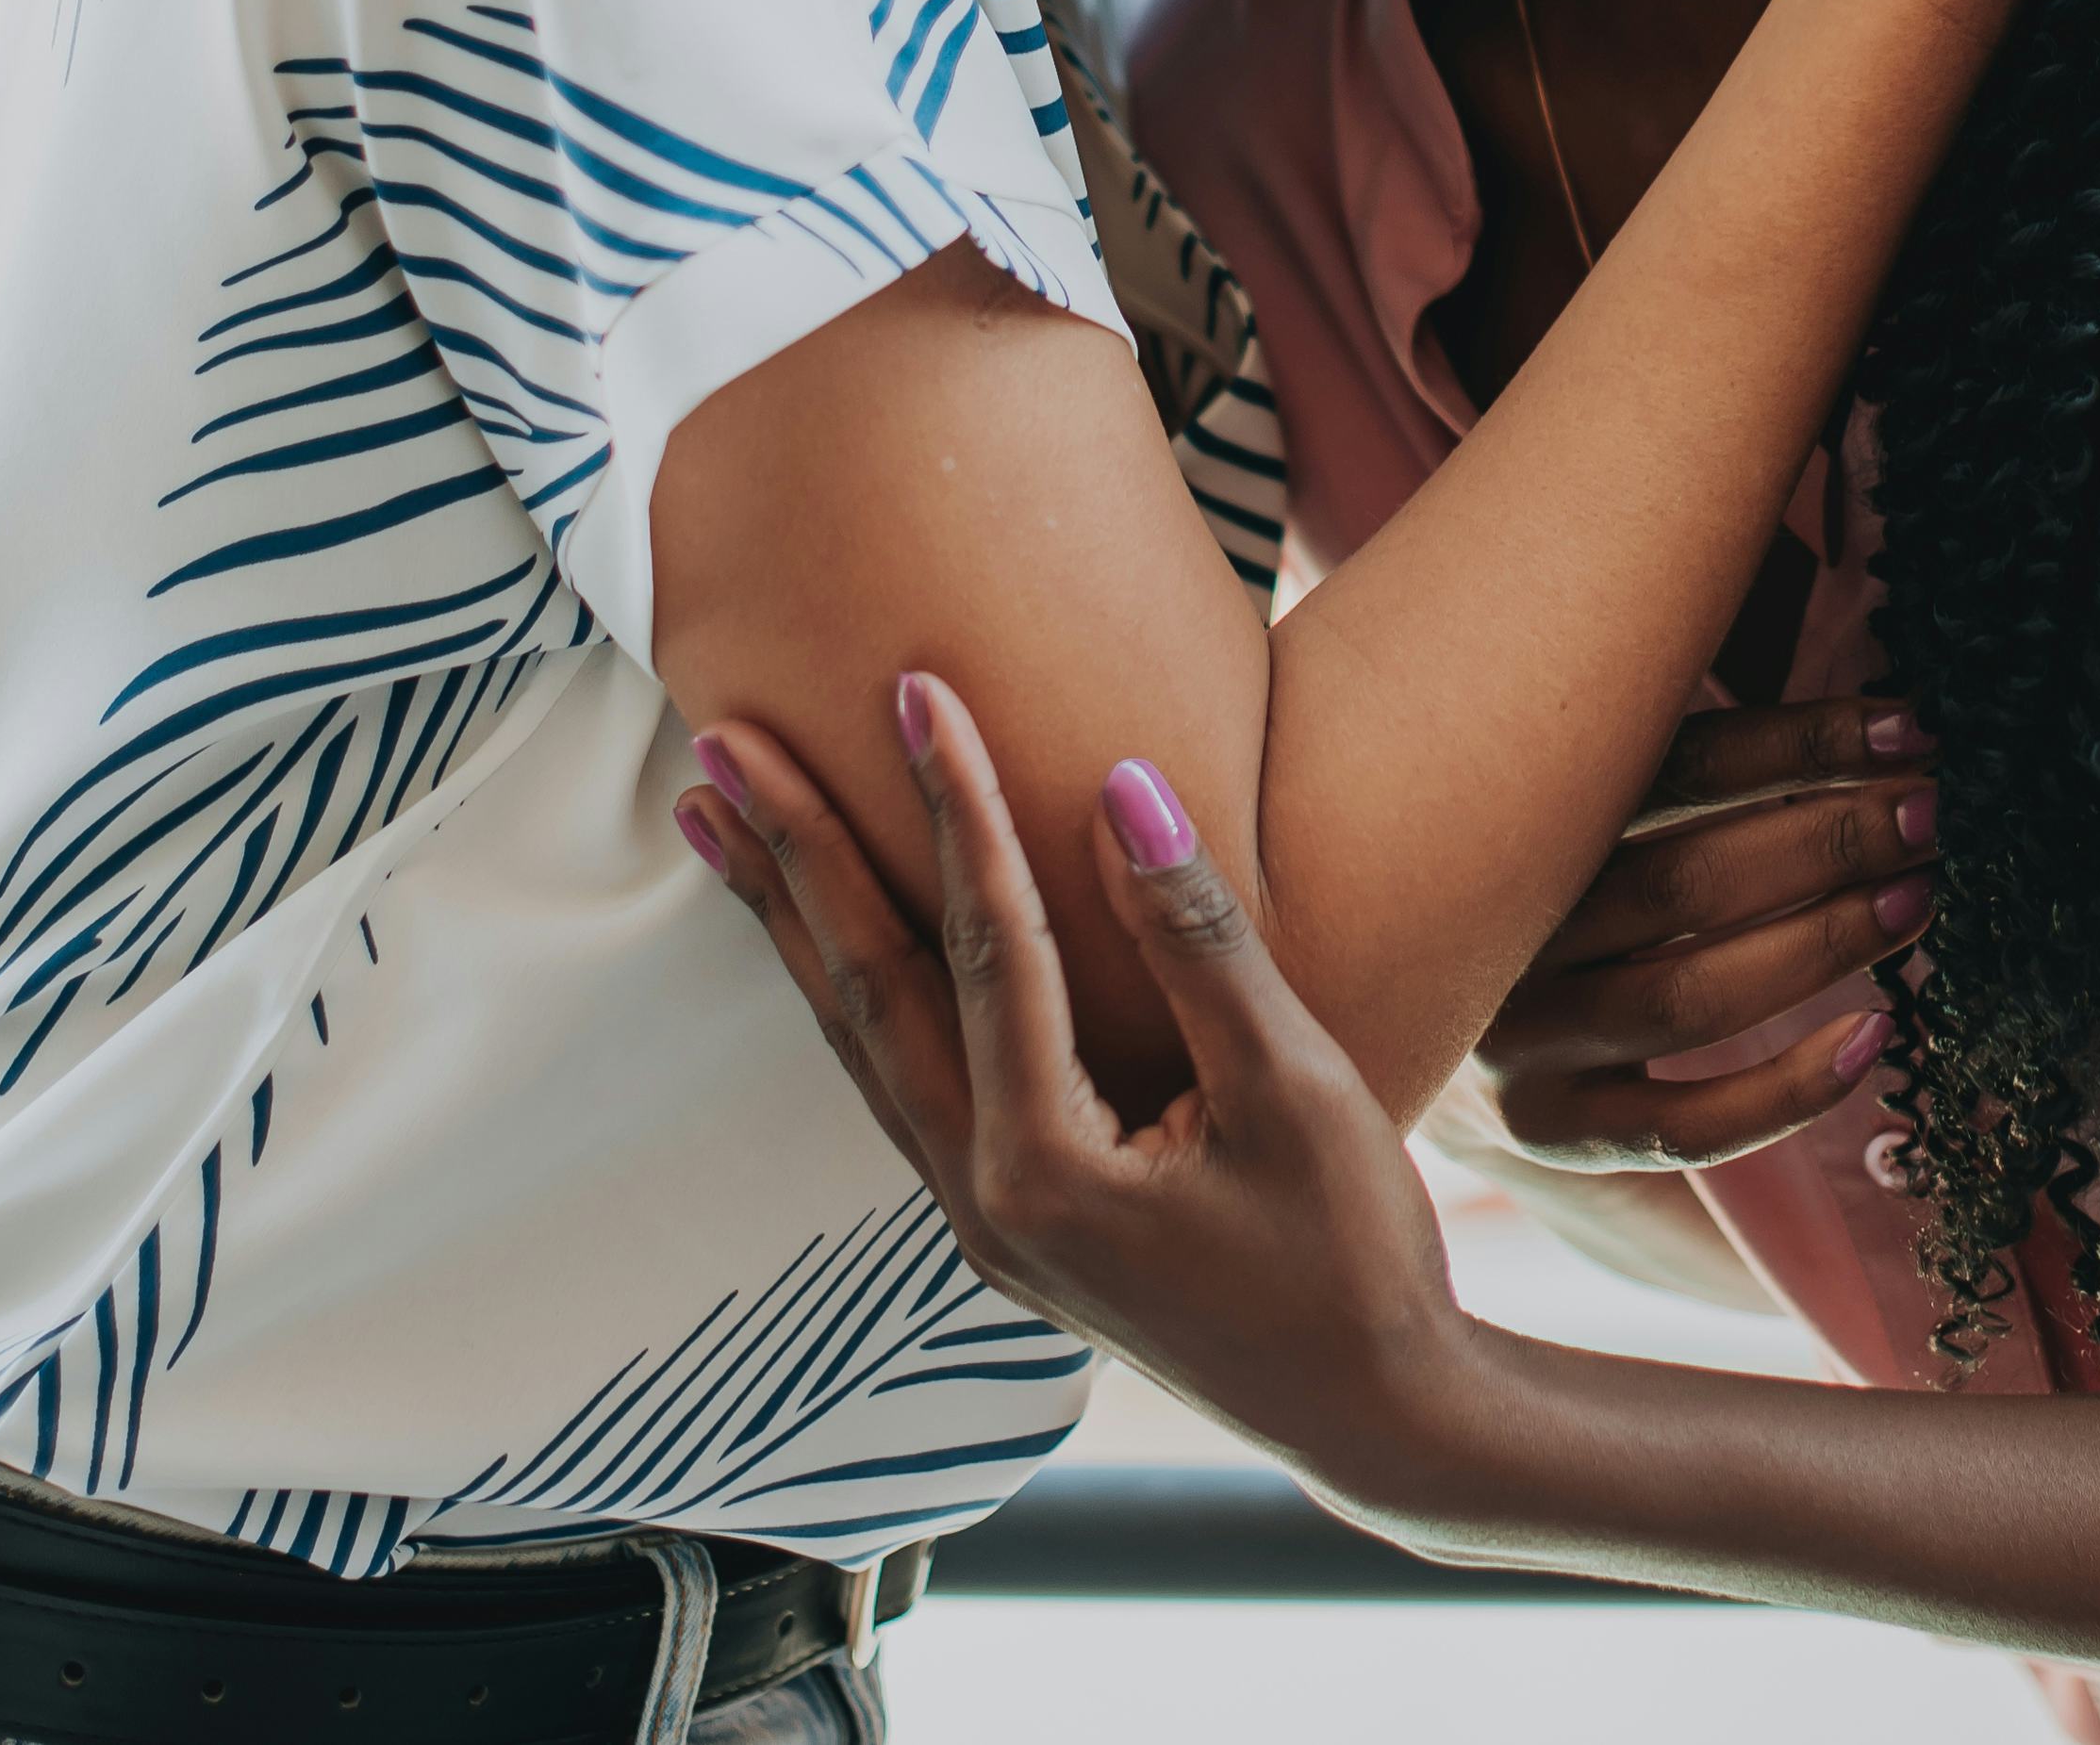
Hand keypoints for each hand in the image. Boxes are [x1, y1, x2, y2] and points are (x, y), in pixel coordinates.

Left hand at [681, 674, 1499, 1498]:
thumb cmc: (1354, 1256)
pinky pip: (900, 1081)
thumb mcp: (1297, 1087)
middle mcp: (984, 1200)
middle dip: (794, 859)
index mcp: (1045, 1169)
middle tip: (723, 741)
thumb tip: (1120, 788)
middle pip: (867, 994)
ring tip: (721, 819)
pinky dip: (851, 991)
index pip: (984, 948)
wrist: (1378, 1412)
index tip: (913, 686)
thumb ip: (1198, 940)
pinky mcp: (1010, 1227)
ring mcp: (985, 1223)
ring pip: (863, 1043)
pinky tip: (828, 938)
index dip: (954, 805)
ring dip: (794, 922)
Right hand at [1472, 698, 1936, 1174]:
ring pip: (1687, 998)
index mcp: (1524, 817)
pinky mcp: (1554, 1128)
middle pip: (1685, 884)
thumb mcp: (1608, 806)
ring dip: (1821, 946)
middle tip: (1931, 817)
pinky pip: (1685, 1127)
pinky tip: (1872, 1039)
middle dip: (1829, 845)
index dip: (1803, 746)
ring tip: (1916, 902)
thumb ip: (1706, 772)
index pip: (1677, 767)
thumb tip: (1894, 733)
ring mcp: (1524, 1037)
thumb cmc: (1572, 877)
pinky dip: (1788, 1089)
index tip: (1912, 730)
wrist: (1434, 999)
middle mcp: (1512, 927)